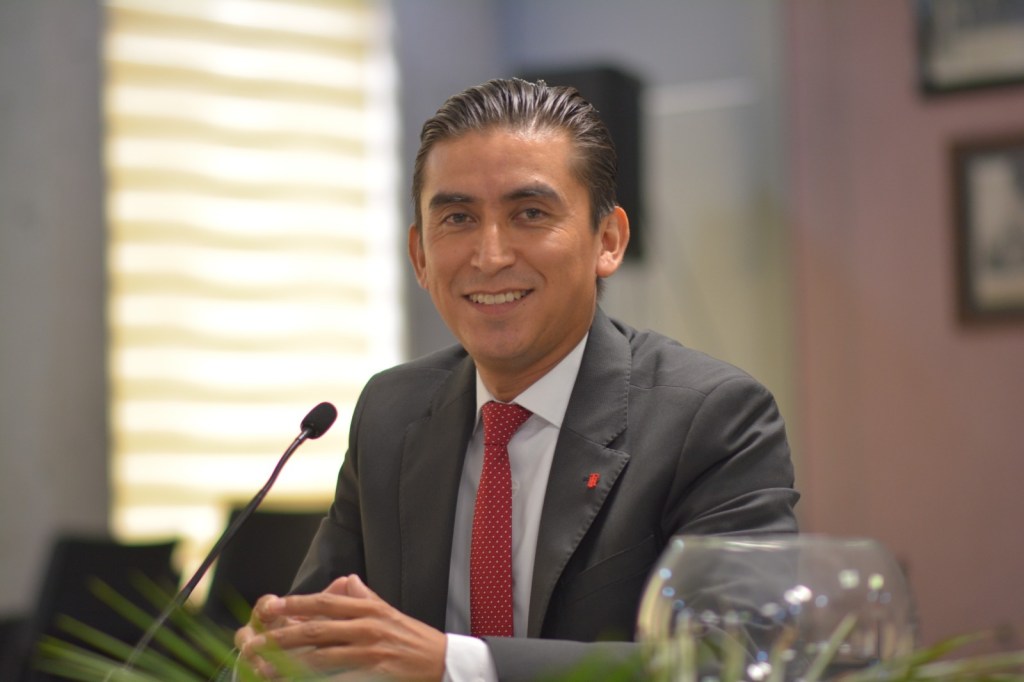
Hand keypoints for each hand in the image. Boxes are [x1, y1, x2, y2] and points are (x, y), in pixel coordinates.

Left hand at [238, 575, 446, 681]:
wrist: (442, 661)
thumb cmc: (412, 637)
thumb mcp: (388, 611)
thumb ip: (364, 597)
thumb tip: (347, 582)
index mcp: (368, 608)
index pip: (325, 602)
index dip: (295, 604)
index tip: (270, 606)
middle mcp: (367, 625)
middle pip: (317, 628)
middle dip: (282, 635)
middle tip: (256, 640)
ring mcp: (370, 651)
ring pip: (321, 656)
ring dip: (289, 662)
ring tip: (265, 666)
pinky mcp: (374, 671)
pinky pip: (337, 677)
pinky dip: (314, 680)